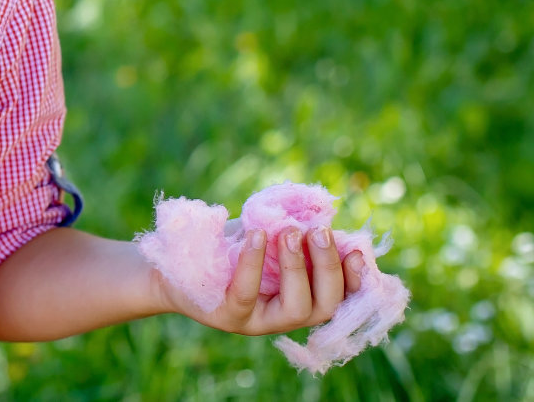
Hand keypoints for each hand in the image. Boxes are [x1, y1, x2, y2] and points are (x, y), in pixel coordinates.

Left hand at [156, 226, 364, 336]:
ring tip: (291, 233)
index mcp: (300, 299)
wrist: (175, 264)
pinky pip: (247, 292)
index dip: (355, 279)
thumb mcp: (264, 235)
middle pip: (325, 306)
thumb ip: (293, 229)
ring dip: (299, 268)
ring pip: (297, 309)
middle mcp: (284, 318)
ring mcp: (257, 322)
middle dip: (329, 267)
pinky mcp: (228, 316)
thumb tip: (324, 212)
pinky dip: (256, 262)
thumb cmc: (226, 247)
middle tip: (319, 232)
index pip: (340, 298)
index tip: (358, 250)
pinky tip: (258, 235)